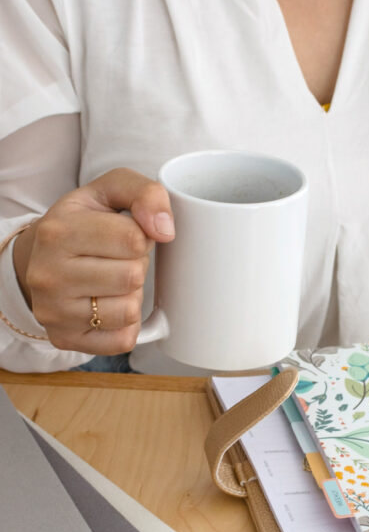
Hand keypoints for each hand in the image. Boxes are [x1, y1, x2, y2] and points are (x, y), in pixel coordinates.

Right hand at [13, 169, 174, 353]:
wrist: (41, 256)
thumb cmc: (83, 222)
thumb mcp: (109, 191)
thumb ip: (144, 192)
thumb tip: (165, 229)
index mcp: (58, 231)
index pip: (133, 239)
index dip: (141, 236)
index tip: (125, 234)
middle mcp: (48, 274)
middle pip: (132, 276)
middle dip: (136, 265)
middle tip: (116, 258)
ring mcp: (54, 311)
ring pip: (129, 311)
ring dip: (132, 295)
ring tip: (111, 280)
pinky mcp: (64, 338)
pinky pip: (122, 340)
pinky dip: (126, 324)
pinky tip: (108, 304)